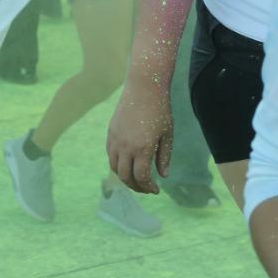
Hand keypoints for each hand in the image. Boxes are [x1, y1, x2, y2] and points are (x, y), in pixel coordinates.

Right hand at [106, 78, 172, 193]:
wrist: (144, 88)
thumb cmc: (160, 110)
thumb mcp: (167, 135)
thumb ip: (164, 157)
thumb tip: (163, 175)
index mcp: (143, 149)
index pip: (141, 177)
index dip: (148, 187)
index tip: (156, 190)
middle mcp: (126, 147)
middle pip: (126, 176)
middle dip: (136, 186)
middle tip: (146, 188)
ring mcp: (116, 140)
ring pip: (115, 167)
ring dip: (125, 177)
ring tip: (136, 179)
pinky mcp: (111, 133)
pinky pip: (110, 155)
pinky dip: (117, 164)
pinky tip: (128, 164)